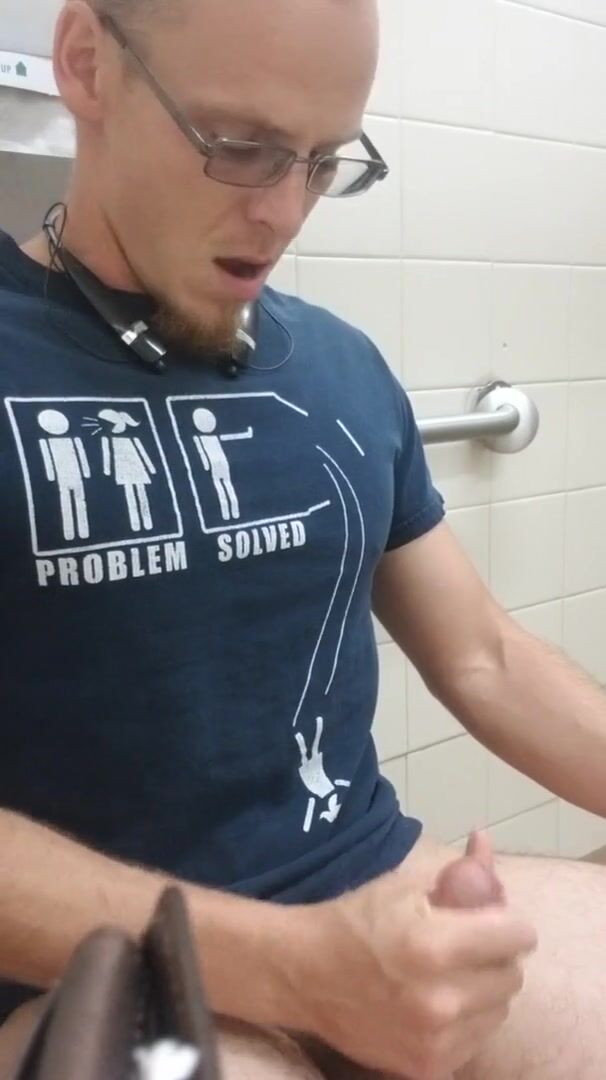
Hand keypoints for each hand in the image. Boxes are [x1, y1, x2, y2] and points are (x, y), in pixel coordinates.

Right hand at [301, 832, 535, 1078]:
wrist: (303, 974)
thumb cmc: (355, 920)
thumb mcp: (404, 885)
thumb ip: (457, 872)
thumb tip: (486, 841)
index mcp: (434, 944)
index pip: (515, 935)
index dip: (509, 923)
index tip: (497, 919)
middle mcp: (440, 999)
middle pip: (512, 976)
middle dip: (497, 956)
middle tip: (470, 946)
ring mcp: (435, 1040)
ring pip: (499, 1011)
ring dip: (485, 990)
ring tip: (452, 975)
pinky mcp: (427, 1067)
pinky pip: (475, 1040)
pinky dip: (466, 1021)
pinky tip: (438, 1004)